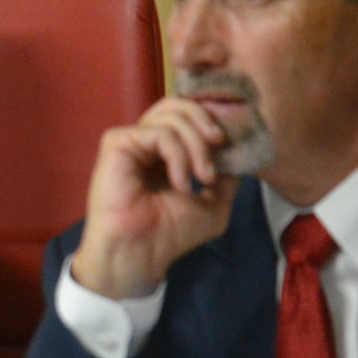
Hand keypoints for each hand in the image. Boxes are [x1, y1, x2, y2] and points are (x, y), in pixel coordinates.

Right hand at [71, 97, 241, 299]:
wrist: (141, 252)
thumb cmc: (171, 234)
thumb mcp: (215, 203)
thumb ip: (227, 175)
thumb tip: (240, 150)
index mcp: (165, 152)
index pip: (189, 117)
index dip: (213, 122)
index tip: (231, 144)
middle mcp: (146, 142)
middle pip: (179, 105)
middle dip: (207, 122)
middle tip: (221, 144)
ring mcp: (131, 141)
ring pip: (172, 115)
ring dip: (197, 146)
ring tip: (204, 178)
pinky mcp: (117, 143)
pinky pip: (159, 133)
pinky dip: (178, 156)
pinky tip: (181, 184)